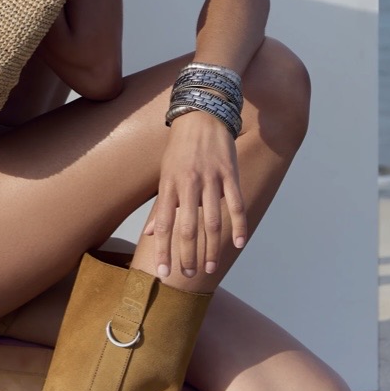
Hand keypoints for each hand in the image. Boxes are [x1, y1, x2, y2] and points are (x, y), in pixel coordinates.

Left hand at [144, 110, 248, 278]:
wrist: (201, 115)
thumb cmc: (179, 147)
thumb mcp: (164, 173)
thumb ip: (161, 204)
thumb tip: (151, 232)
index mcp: (170, 185)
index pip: (164, 224)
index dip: (163, 249)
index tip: (163, 271)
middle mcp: (189, 184)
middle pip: (188, 227)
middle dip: (187, 255)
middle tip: (188, 275)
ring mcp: (211, 179)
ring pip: (212, 220)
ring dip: (212, 247)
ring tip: (211, 268)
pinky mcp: (230, 173)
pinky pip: (236, 203)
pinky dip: (238, 224)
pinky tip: (238, 243)